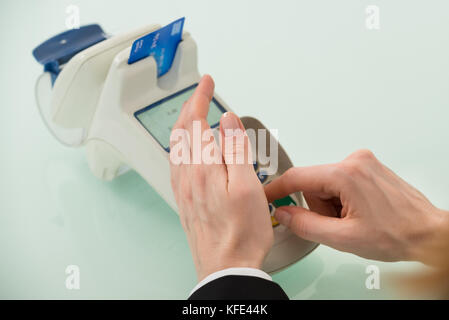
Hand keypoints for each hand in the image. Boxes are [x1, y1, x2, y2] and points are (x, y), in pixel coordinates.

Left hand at [169, 75, 272, 280]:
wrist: (226, 268)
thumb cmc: (241, 233)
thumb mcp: (247, 187)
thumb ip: (236, 150)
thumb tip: (227, 121)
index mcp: (203, 169)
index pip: (197, 122)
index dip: (202, 98)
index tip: (208, 82)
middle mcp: (187, 176)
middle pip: (183, 131)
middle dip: (191, 106)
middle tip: (202, 92)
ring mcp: (183, 189)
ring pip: (177, 146)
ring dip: (184, 124)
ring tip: (194, 113)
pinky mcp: (185, 200)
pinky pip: (176, 163)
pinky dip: (181, 146)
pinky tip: (186, 149)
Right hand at [265, 149, 448, 263]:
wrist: (427, 233)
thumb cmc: (397, 234)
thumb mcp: (343, 238)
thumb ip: (306, 225)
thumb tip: (284, 214)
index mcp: (346, 174)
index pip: (297, 177)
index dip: (277, 189)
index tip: (266, 197)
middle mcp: (355, 160)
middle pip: (313, 182)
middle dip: (318, 206)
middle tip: (337, 224)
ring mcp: (363, 161)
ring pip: (326, 182)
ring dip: (331, 203)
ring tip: (352, 219)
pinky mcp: (368, 166)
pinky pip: (339, 180)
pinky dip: (341, 197)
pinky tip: (358, 210)